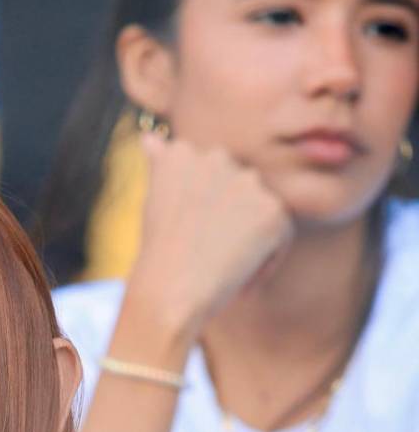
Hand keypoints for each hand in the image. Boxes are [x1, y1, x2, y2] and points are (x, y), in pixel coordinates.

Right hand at [125, 135, 293, 347]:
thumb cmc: (158, 258)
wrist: (170, 293)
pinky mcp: (272, 209)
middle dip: (229, 222)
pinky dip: (265, 262)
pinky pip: (281, 237)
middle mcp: (215, 158)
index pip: (209, 176)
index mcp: (180, 153)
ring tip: (221, 270)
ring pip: (261, 210)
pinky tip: (240, 282)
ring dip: (248, 240)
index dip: (202, 213)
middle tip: (204, 258)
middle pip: (238, 190)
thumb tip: (150, 138)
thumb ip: (161, 166)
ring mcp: (247, 182)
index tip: (187, 239)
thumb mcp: (153, 203)